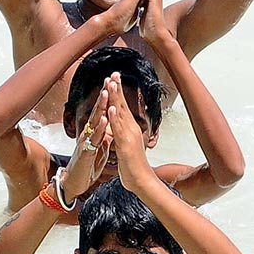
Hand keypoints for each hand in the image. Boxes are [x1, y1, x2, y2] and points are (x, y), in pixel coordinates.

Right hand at [59, 84, 112, 200]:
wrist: (73, 184)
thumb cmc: (85, 168)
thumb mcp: (97, 152)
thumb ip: (102, 140)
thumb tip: (108, 131)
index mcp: (92, 134)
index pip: (101, 113)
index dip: (107, 100)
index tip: (113, 84)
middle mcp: (87, 135)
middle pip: (97, 112)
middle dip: (103, 96)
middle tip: (109, 79)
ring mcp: (85, 143)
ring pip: (94, 122)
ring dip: (100, 107)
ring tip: (106, 92)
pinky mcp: (85, 153)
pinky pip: (93, 139)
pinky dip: (100, 129)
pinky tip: (105, 120)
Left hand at [104, 73, 153, 190]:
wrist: (143, 182)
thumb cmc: (134, 168)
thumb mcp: (125, 147)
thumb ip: (121, 136)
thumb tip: (116, 130)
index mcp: (129, 129)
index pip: (122, 107)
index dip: (117, 93)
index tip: (113, 78)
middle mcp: (131, 129)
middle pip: (122, 105)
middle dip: (117, 88)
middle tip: (114, 72)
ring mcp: (129, 136)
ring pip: (121, 114)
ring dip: (115, 97)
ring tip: (111, 82)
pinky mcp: (125, 146)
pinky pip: (119, 130)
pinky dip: (115, 117)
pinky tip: (112, 107)